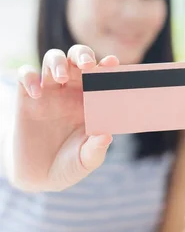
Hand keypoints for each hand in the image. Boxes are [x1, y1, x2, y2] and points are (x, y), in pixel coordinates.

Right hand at [12, 45, 117, 191]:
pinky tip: (37, 93)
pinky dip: (30, 77)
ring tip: (61, 77)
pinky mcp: (26, 99)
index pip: (101, 75)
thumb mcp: (86, 160)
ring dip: (58, 62)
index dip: (107, 66)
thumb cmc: (70, 165)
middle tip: (87, 65)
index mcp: (92, 101)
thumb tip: (106, 136)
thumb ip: (96, 149)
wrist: (39, 177)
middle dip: (82, 54)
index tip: (112, 63)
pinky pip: (26, 75)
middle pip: (76, 58)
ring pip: (53, 59)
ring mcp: (49, 93)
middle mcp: (72, 92)